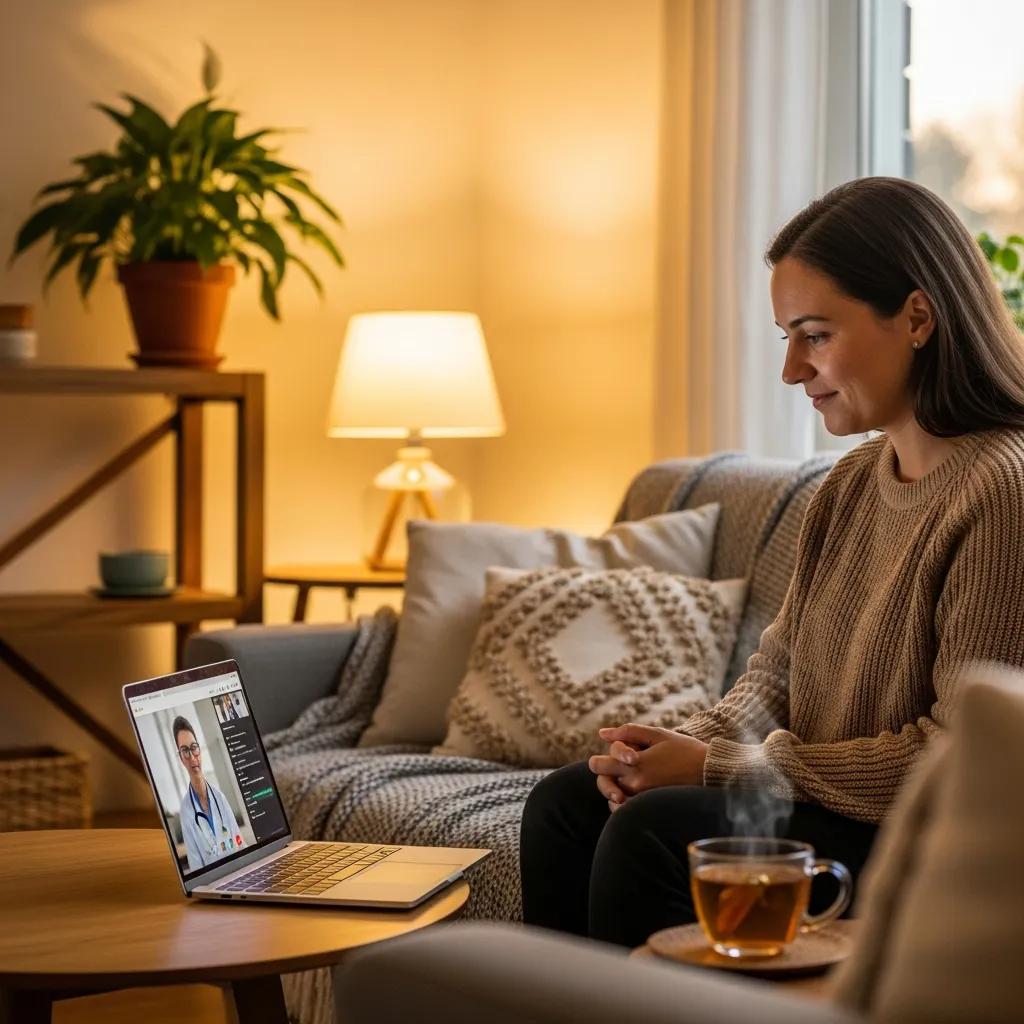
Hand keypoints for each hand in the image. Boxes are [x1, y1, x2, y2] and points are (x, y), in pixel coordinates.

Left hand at [589, 724, 708, 812]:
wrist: (710, 772)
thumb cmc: (685, 750)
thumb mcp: (657, 734)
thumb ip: (628, 732)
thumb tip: (602, 734)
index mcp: (635, 764)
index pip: (599, 765)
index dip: (602, 757)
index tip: (614, 755)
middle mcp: (635, 784)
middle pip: (602, 783)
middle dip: (605, 774)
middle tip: (617, 768)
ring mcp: (642, 799)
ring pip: (612, 798)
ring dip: (615, 788)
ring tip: (630, 777)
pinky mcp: (651, 808)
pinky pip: (626, 810)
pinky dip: (625, 803)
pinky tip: (635, 792)